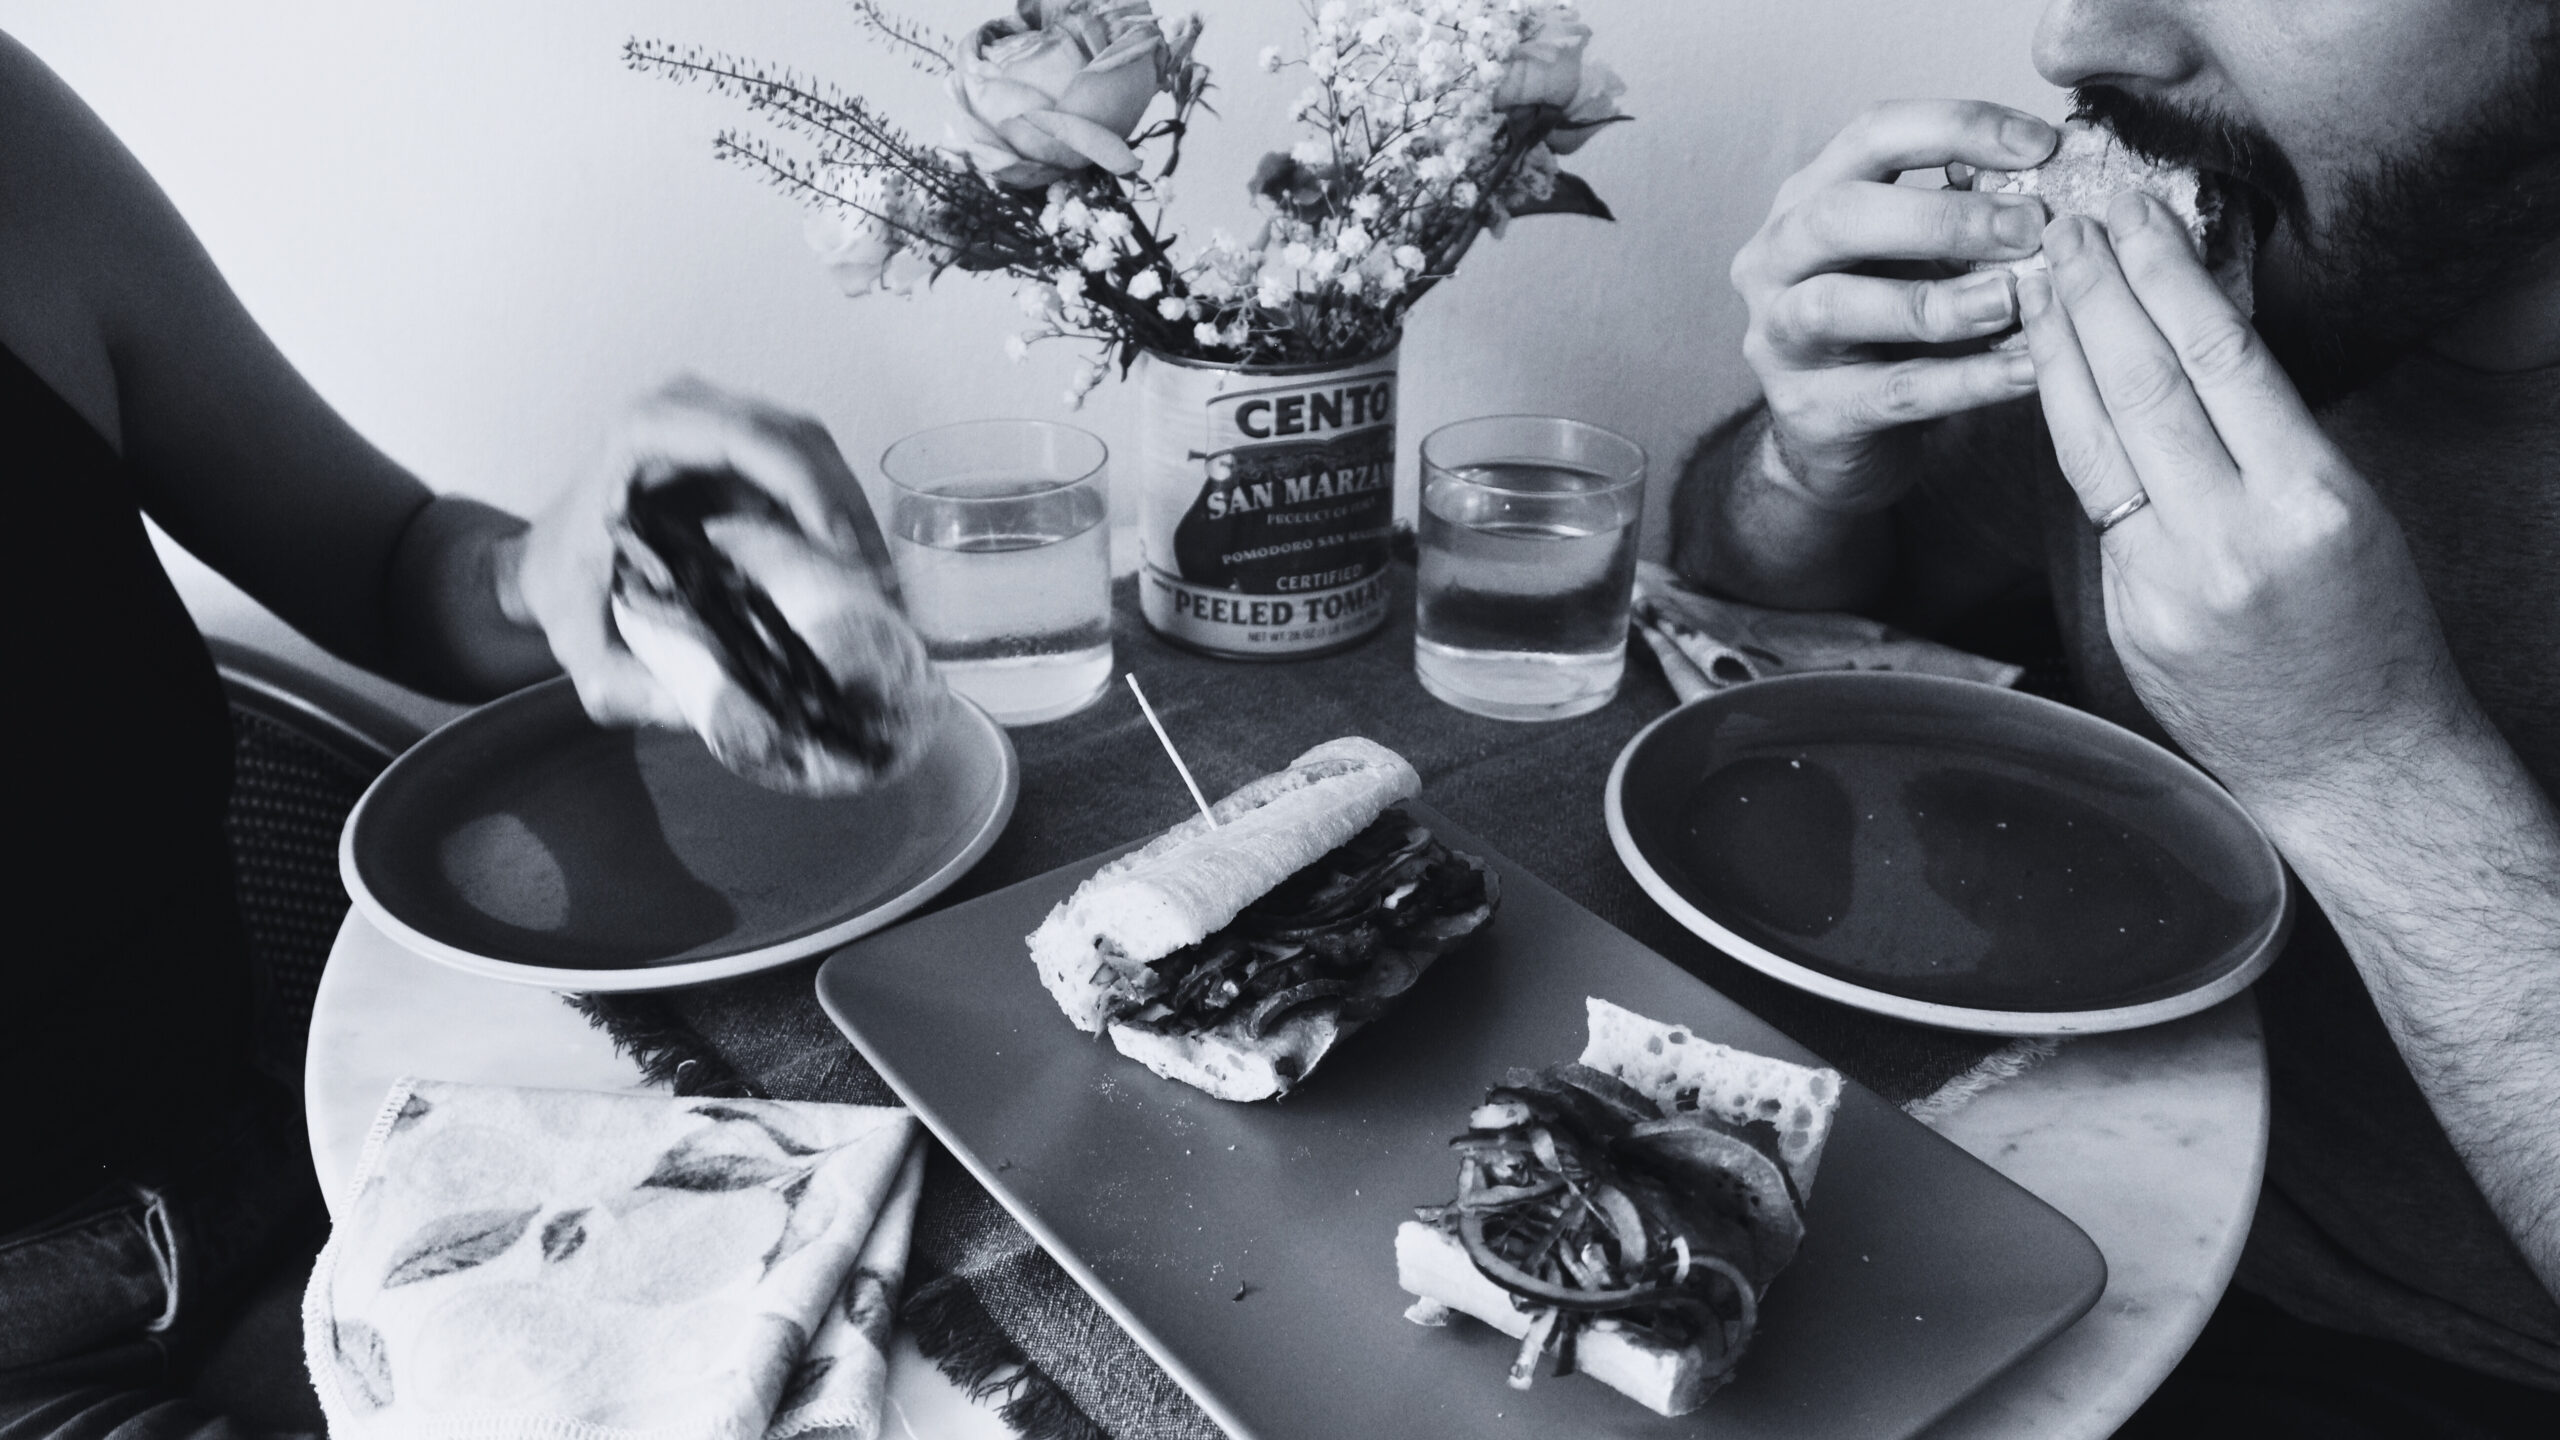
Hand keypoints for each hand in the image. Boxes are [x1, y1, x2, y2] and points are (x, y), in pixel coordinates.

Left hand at [504, 375, 896, 728]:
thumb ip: (634, 689)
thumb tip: (719, 713)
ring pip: (812, 449)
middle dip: (846, 509)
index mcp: (639, 438)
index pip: (742, 437)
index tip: (841, 547)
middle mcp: (682, 411)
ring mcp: (716, 421)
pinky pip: (807, 464)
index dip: (803, 485)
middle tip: (879, 584)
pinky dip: (838, 512)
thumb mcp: (585, 651)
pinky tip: (858, 568)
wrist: (545, 565)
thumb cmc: (564, 593)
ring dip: (852, 513)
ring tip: (880, 584)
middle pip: (795, 439)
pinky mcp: (741, 447)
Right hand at [1729, 100, 2057, 509]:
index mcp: (1809, 198)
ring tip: (2013, 299)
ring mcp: (1778, 335)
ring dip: (1938, 300)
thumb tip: (2058, 168)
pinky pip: (1890, 391)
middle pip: (1841, 214)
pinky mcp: (1807, 409)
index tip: (2040, 144)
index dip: (1956, 128)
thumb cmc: (1890, 326)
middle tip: (2030, 227)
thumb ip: (1966, 212)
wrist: (1835, 432)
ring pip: (1840, 305)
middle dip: (1943, 216)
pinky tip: (2028, 370)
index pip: (1872, 135)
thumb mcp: (1920, 256)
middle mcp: (1775, 258)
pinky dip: (1965, 380)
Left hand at [2017, 193, 2465, 790]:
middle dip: (2095, 297)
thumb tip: (2194, 334)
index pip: (2223, 360)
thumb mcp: (2345, 506)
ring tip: (2040, 285)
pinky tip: (2051, 381)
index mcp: (2310, 500)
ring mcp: (2173, 584)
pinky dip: (2069, 431)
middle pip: (2145, 389)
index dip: (2165, 278)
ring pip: (2098, 443)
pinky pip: (2094, 503)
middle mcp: (2236, 540)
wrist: (2353, 758)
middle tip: (2063, 229)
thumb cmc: (2368, 625)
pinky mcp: (2131, 616)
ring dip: (2061, 355)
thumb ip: (2266, 431)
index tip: (2132, 218)